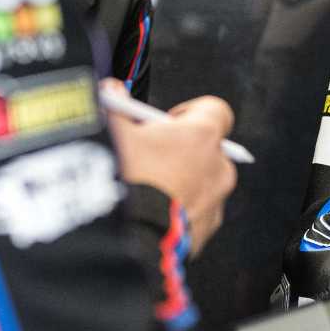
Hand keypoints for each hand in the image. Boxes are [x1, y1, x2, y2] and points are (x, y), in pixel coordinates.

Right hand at [101, 82, 234, 247]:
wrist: (127, 240)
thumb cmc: (124, 179)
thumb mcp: (112, 133)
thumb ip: (114, 107)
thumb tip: (111, 90)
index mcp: (202, 136)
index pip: (216, 111)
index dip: (192, 112)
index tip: (167, 122)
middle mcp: (218, 168)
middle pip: (207, 151)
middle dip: (181, 153)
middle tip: (149, 158)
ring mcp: (214, 203)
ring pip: (201, 186)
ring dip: (179, 185)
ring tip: (144, 192)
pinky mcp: (204, 233)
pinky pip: (193, 217)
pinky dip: (175, 214)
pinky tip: (147, 216)